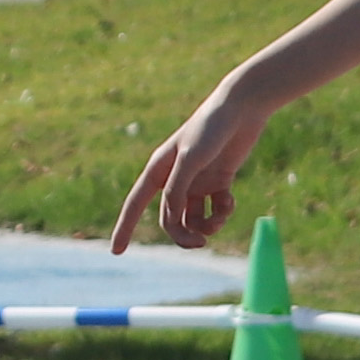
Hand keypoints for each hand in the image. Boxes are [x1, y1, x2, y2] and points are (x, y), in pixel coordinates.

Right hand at [112, 67, 276, 255]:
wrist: (242, 107)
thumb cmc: (211, 128)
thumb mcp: (191, 158)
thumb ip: (178, 188)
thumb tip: (170, 218)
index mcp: (159, 169)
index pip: (135, 204)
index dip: (125, 227)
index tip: (116, 252)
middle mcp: (175, 178)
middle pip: (170, 219)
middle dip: (183, 235)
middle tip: (200, 244)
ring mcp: (197, 181)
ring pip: (194, 218)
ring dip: (206, 226)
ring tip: (218, 220)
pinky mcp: (219, 180)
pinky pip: (216, 208)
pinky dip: (223, 211)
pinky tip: (230, 202)